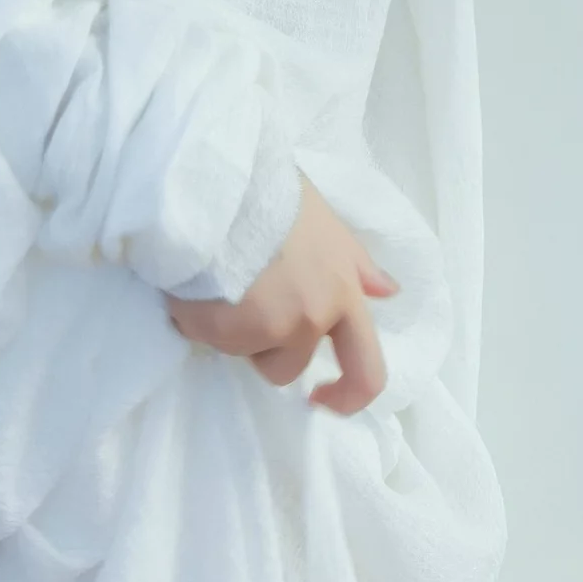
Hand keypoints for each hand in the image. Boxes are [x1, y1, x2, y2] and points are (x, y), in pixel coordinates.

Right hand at [168, 177, 397, 415]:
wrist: (224, 183)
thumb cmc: (273, 196)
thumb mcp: (327, 225)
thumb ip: (355, 265)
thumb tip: (387, 292)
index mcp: (344, 294)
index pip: (367, 370)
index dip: (348, 397)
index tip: (320, 398)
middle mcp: (314, 317)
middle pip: (290, 369)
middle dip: (268, 354)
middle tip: (246, 314)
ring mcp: (272, 327)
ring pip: (247, 355)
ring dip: (232, 332)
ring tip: (220, 283)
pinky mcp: (229, 331)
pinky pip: (208, 339)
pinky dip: (198, 317)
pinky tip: (196, 282)